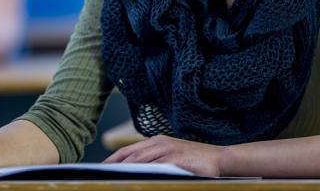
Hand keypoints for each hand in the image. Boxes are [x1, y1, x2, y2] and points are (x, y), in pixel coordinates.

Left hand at [104, 135, 224, 176]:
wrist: (220, 158)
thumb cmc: (196, 160)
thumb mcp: (172, 156)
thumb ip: (155, 160)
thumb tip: (136, 170)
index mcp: (156, 141)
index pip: (128, 150)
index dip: (113, 159)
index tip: (100, 168)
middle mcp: (159, 143)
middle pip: (130, 155)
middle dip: (113, 165)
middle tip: (100, 174)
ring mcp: (167, 150)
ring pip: (139, 160)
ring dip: (123, 169)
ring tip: (111, 178)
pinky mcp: (175, 159)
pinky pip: (154, 167)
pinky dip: (142, 172)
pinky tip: (133, 179)